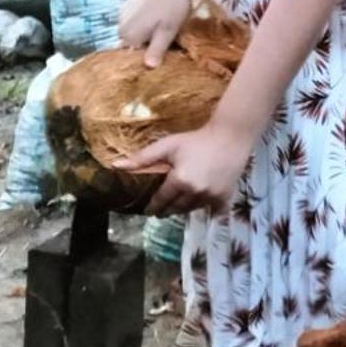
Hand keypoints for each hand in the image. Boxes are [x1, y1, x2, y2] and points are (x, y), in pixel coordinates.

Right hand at [120, 0, 191, 69]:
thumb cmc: (171, 8)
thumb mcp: (167, 32)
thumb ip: (156, 50)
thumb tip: (148, 67)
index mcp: (129, 38)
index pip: (135, 58)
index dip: (150, 58)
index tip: (164, 54)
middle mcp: (120, 30)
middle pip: (134, 46)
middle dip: (148, 46)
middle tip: (166, 40)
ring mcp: (122, 18)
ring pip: (135, 35)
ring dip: (146, 35)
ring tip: (162, 28)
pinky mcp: (126, 9)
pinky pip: (135, 24)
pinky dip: (144, 24)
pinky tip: (156, 18)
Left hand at [121, 120, 254, 216]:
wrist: (230, 136)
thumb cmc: (197, 139)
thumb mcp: (168, 145)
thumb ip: (142, 158)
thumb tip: (115, 166)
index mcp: (179, 181)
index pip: (161, 200)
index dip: (153, 206)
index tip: (148, 210)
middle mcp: (195, 192)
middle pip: (176, 208)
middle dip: (167, 210)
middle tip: (161, 210)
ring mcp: (211, 196)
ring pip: (192, 209)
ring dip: (183, 208)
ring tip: (178, 205)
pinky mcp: (225, 195)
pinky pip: (213, 211)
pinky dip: (206, 210)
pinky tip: (203, 206)